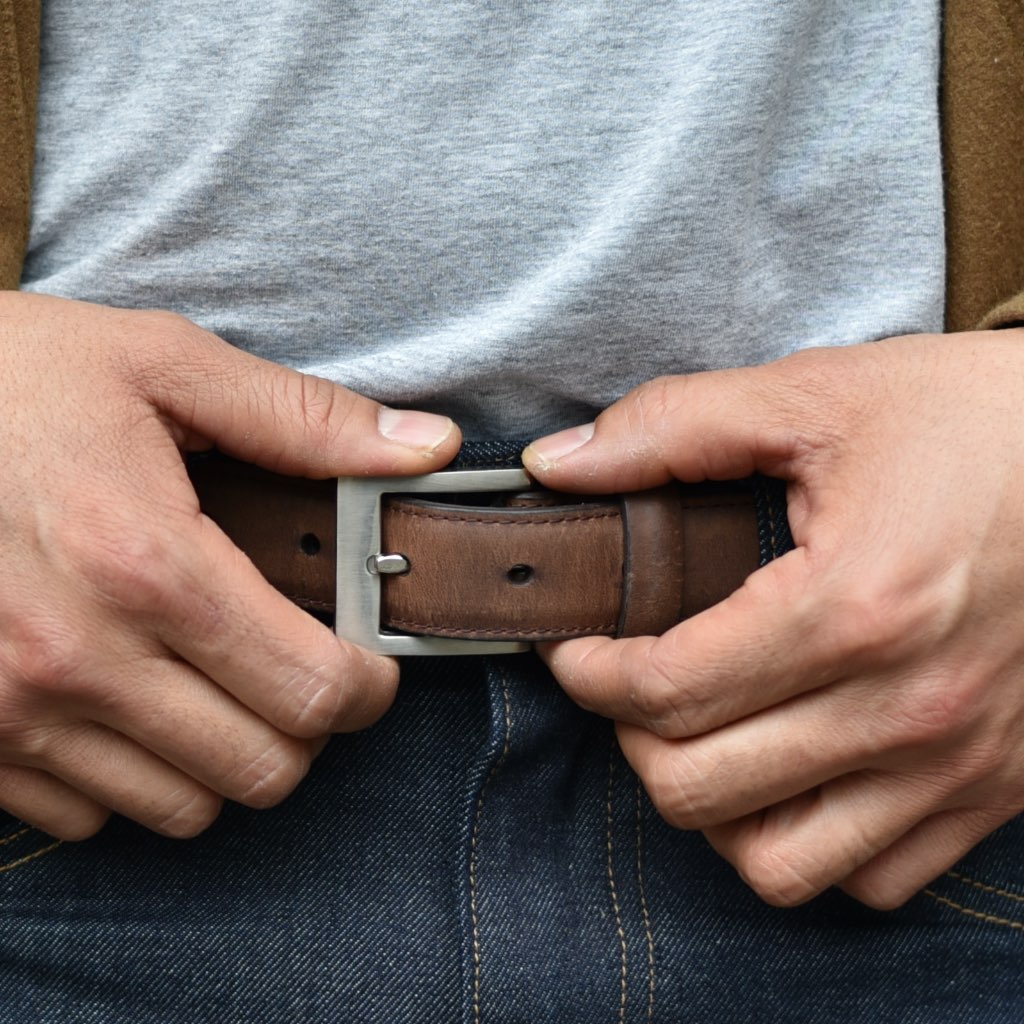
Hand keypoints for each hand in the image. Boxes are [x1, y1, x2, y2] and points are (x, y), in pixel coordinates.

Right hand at [0, 292, 459, 838]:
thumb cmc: (7, 376)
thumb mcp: (161, 364)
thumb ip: (304, 420)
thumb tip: (426, 446)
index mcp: (145, 560)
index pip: (313, 688)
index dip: (370, 686)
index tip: (372, 663)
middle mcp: (76, 656)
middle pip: (263, 768)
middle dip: (309, 727)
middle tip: (304, 670)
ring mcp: (10, 712)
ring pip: (186, 807)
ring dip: (229, 755)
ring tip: (222, 684)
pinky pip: (93, 816)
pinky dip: (137, 774)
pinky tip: (134, 700)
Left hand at [523, 329, 1023, 908]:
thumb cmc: (984, 420)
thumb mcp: (818, 395)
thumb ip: (671, 426)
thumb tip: (557, 462)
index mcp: (852, 606)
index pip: (665, 691)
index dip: (588, 673)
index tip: (574, 646)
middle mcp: (907, 706)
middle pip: (698, 788)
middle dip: (632, 736)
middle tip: (631, 680)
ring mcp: (956, 761)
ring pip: (779, 863)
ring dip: (712, 805)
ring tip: (703, 734)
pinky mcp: (996, 786)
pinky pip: (874, 877)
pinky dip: (809, 842)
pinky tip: (792, 771)